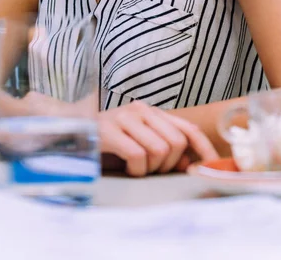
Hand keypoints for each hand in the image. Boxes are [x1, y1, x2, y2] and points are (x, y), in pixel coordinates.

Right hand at [98, 100, 217, 176]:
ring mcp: (124, 117)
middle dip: (169, 165)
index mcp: (152, 112)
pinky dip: (136, 170)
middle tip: (151, 170)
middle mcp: (141, 110)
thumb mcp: (140, 142)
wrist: (70, 134)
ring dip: (150, 169)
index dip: (204, 148)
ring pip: (160, 150)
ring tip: (136, 168)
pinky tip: (127, 170)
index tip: (210, 167)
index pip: (188, 128)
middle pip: (176, 142)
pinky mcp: (109, 131)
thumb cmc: (108, 144)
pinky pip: (137, 156)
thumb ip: (165, 146)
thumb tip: (191, 163)